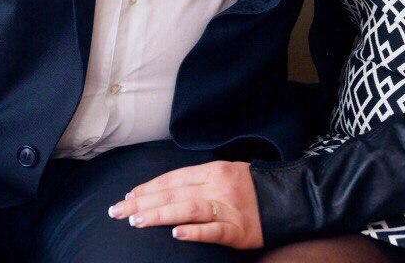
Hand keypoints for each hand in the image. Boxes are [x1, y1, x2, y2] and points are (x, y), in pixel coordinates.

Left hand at [108, 160, 264, 248]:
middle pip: (175, 192)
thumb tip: (165, 190)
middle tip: (118, 211)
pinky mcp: (239, 230)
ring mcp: (228, 207)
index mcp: (213, 170)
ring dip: (160, 214)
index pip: (174, 178)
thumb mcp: (225, 175)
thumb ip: (199, 180)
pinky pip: (214, 230)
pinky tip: (177, 234)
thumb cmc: (252, 188)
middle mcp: (218, 185)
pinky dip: (195, 232)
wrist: (287, 199)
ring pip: (189, 208)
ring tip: (137, 221)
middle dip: (143, 202)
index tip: (128, 196)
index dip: (149, 187)